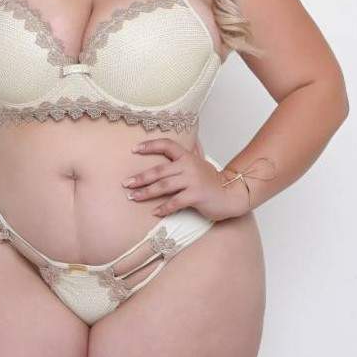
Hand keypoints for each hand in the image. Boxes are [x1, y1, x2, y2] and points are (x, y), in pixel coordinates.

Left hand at [121, 137, 247, 221]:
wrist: (231, 194)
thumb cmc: (212, 180)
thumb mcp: (199, 163)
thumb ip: (186, 155)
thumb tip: (176, 144)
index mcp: (187, 157)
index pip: (166, 145)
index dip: (150, 145)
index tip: (134, 149)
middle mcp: (188, 166)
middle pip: (159, 170)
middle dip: (140, 177)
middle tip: (125, 183)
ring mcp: (192, 181)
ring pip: (164, 186)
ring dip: (146, 192)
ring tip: (133, 197)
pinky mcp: (196, 196)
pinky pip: (175, 202)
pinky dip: (164, 208)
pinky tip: (155, 212)